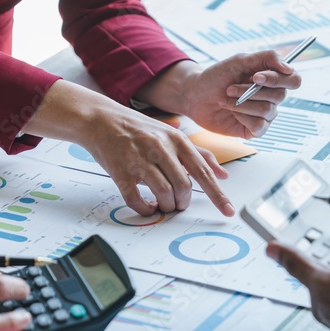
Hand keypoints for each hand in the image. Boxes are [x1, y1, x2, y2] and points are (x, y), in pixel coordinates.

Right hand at [30, 81, 233, 216]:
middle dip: (183, 202)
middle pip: (183, 186)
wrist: (102, 119)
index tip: (228, 210)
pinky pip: (136, 199)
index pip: (203, 172)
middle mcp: (160, 148)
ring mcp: (139, 160)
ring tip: (164, 206)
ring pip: (163, 193)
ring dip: (166, 206)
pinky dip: (145, 209)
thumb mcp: (173, 135)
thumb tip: (223, 174)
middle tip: (178, 204)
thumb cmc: (139, 129)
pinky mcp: (121, 171)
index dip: (217, 194)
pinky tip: (147, 207)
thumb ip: (199, 154)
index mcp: (177, 140)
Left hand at [137, 53, 300, 138]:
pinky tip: (232, 112)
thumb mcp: (239, 60)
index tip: (256, 76)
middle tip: (230, 88)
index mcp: (271, 78)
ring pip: (267, 110)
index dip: (278, 79)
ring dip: (242, 103)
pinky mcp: (254, 130)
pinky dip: (243, 117)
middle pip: (280, 95)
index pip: (293, 79)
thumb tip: (287, 67)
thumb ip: (266, 58)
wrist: (195, 96)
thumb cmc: (216, 77)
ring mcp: (264, 115)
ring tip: (226, 98)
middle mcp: (271, 97)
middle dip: (251, 91)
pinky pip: (259, 126)